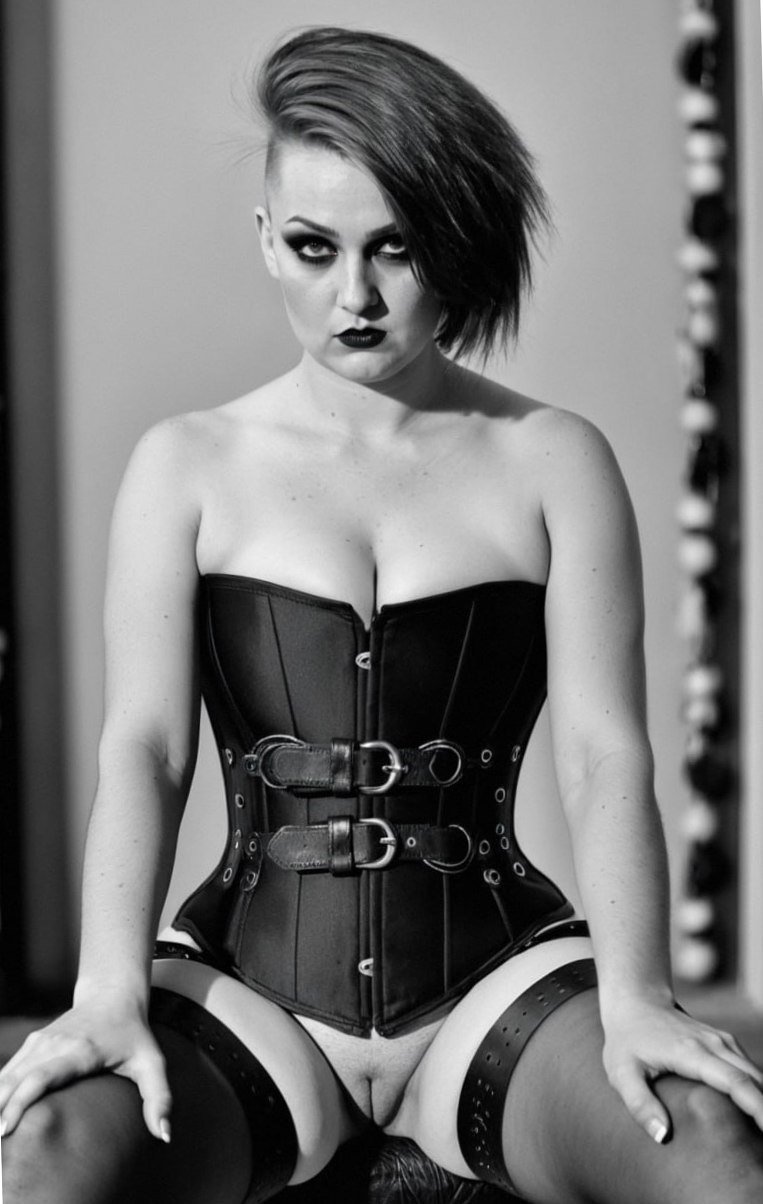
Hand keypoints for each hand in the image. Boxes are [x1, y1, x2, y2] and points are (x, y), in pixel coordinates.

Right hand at [0, 994, 171, 1141]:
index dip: (21, 1102)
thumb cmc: (134, 1034)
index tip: (7, 1128)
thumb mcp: (153, 1063)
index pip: (42, 1076)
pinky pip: (9, 1069)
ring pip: (7, 1074)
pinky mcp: (33, 1043)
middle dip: (0, 1108)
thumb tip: (163, 1135)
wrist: (113, 995)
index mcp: (81, 1051)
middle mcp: (55, 1044)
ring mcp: (41, 1041)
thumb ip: (159, 1098)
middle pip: (15, 1079)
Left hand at [601, 997, 762, 1143]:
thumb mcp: (621, 1073)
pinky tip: (759, 1115)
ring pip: (757, 1074)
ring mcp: (722, 1041)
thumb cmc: (626, 1041)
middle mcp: (714, 1044)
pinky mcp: (725, 1044)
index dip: (758, 1107)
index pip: (735, 1081)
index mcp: (691, 1053)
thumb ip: (640, 1104)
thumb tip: (662, 1136)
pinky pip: (751, 1070)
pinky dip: (760, 1091)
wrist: (636, 1002)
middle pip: (755, 1079)